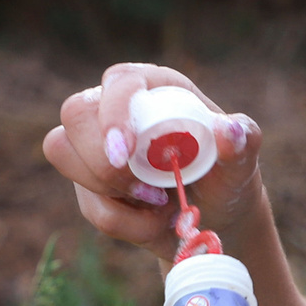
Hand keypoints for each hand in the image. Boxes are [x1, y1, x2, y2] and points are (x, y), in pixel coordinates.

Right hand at [42, 63, 261, 258]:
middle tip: (146, 189)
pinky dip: (125, 223)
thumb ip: (243, 141)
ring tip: (156, 202)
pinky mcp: (87, 183)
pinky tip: (153, 220)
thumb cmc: (227, 177)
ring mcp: (94, 145)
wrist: (215, 219)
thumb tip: (229, 130)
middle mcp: (117, 108)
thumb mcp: (243, 161)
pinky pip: (87, 205)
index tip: (124, 154)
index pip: (119, 82)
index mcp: (155, 88)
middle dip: (101, 160)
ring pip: (62, 152)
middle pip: (75, 113)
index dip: (113, 114)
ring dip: (109, 191)